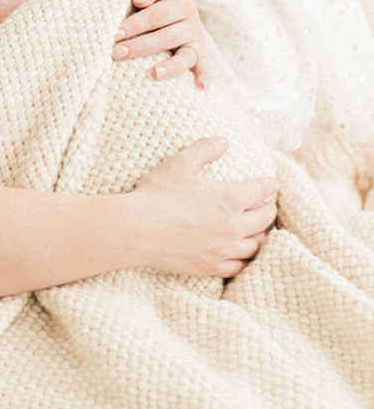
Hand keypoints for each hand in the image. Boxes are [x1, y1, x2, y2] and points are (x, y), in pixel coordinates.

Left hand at [114, 0, 209, 89]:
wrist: (175, 3)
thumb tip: (140, 1)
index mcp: (181, 2)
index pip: (156, 16)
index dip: (136, 24)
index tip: (116, 33)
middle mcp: (193, 22)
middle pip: (167, 37)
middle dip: (140, 46)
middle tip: (117, 52)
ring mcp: (197, 40)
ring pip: (186, 55)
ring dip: (170, 66)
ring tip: (153, 73)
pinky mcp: (199, 54)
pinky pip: (204, 66)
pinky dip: (204, 76)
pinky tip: (201, 87)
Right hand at [129, 138, 277, 277]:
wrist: (137, 230)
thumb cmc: (158, 194)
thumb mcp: (181, 163)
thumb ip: (205, 149)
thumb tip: (223, 141)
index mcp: (230, 198)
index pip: (262, 190)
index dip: (269, 184)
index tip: (270, 183)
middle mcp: (233, 226)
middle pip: (265, 219)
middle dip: (269, 210)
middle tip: (267, 205)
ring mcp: (223, 250)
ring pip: (256, 245)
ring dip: (260, 235)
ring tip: (257, 229)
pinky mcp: (211, 267)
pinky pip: (239, 266)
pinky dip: (245, 258)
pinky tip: (242, 253)